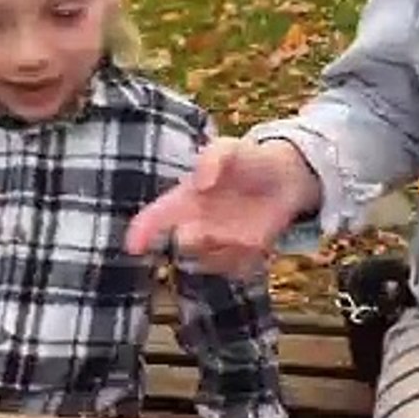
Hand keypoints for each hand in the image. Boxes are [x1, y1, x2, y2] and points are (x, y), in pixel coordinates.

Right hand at [124, 137, 322, 277]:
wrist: (285, 177)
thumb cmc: (248, 159)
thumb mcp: (229, 148)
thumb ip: (213, 158)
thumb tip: (200, 183)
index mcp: (185, 200)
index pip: (155, 218)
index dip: (141, 232)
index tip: (133, 246)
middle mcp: (197, 224)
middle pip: (183, 243)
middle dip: (190, 240)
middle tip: (201, 231)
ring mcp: (219, 242)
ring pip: (209, 261)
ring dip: (222, 251)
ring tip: (243, 233)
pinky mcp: (241, 255)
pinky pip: (236, 269)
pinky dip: (244, 259)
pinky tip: (258, 240)